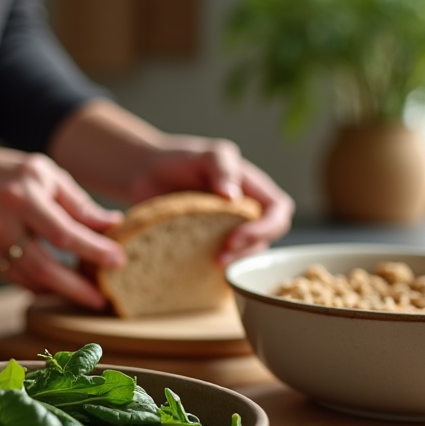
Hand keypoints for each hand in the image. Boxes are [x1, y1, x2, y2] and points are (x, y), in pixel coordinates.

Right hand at [0, 141, 124, 309]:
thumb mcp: (39, 173)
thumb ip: (75, 201)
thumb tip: (112, 224)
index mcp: (23, 194)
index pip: (66, 233)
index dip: (95, 251)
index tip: (119, 262)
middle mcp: (2, 219)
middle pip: (46, 267)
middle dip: (77, 288)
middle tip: (102, 298)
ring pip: (27, 278)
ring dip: (57, 289)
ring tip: (81, 293)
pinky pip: (11, 277)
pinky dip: (34, 284)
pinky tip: (51, 285)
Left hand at [125, 135, 294, 265]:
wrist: (146, 171)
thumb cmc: (180, 159)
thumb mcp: (206, 154)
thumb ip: (221, 168)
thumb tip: (232, 197)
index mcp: (253, 189)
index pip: (278, 212)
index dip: (266, 228)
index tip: (237, 237)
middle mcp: (244, 213)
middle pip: (264, 239)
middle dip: (246, 252)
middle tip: (220, 257)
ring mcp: (224, 231)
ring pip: (242, 254)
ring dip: (232, 263)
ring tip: (211, 265)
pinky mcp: (204, 244)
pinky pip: (216, 260)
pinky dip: (211, 269)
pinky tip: (197, 271)